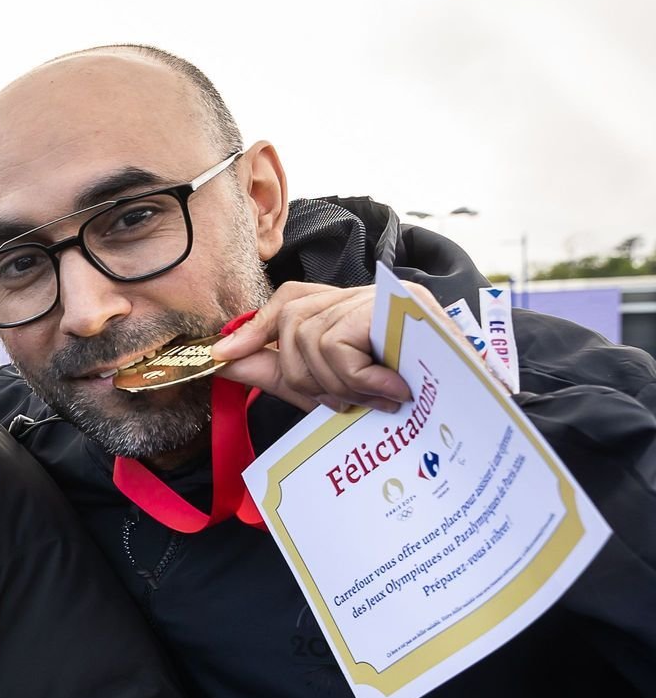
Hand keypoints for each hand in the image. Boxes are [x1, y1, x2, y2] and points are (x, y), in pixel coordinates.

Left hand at [211, 279, 442, 414]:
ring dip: (339, 384)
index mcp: (343, 311)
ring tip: (374, 399)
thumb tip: (222, 361)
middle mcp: (358, 295)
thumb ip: (279, 372)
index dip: (254, 329)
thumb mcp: (332, 386)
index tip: (224, 355)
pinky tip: (391, 391)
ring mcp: (377, 296)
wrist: (475, 401)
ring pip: (310, 339)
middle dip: (304, 377)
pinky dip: (359, 379)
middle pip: (291, 325)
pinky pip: (337, 346)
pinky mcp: (392, 306)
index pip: (288, 302)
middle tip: (344, 403)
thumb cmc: (405, 396)